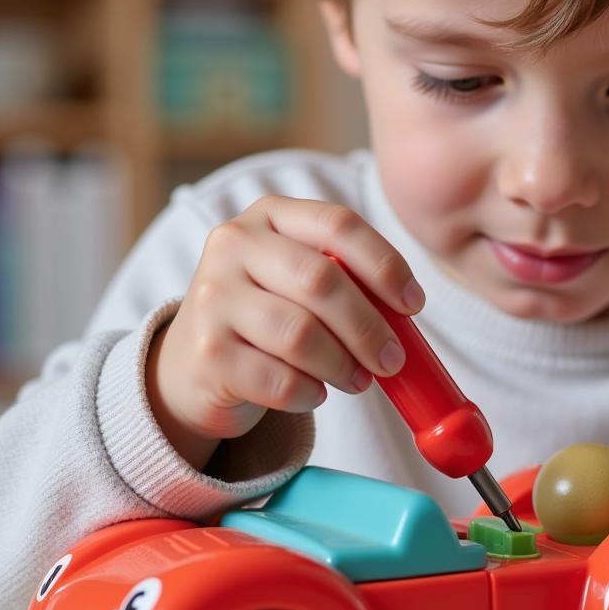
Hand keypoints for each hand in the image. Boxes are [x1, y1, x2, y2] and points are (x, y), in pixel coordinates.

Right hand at [146, 197, 424, 469]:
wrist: (194, 364)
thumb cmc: (268, 318)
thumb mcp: (299, 282)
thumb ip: (346, 281)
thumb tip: (406, 313)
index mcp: (269, 215)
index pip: (338, 224)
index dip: (385, 265)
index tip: (414, 304)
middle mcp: (233, 244)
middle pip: (322, 281)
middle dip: (369, 327)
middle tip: (392, 361)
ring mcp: (212, 297)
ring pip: (300, 334)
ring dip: (342, 365)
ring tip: (357, 381)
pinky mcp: (207, 354)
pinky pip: (278, 380)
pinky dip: (309, 394)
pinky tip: (314, 394)